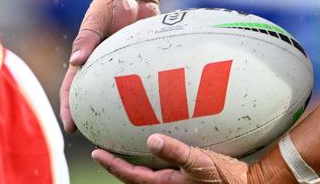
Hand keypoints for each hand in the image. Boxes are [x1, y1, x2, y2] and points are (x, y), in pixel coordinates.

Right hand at [59, 0, 160, 130]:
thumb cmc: (109, 2)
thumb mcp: (95, 19)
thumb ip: (86, 38)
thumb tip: (75, 62)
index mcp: (87, 59)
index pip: (73, 88)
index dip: (70, 109)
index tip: (71, 126)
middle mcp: (104, 66)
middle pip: (97, 97)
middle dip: (96, 118)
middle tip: (101, 138)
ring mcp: (124, 65)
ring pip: (123, 93)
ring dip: (125, 111)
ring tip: (128, 133)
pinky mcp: (143, 59)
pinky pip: (145, 80)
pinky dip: (149, 94)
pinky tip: (157, 109)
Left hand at [93, 134, 249, 183]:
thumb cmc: (223, 176)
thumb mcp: (200, 161)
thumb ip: (175, 151)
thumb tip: (150, 140)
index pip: (130, 176)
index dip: (112, 165)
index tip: (96, 154)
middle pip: (134, 179)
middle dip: (118, 167)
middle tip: (104, 153)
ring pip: (146, 178)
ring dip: (134, 166)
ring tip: (125, 151)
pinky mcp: (185, 181)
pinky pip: (160, 172)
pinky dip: (151, 163)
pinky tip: (157, 150)